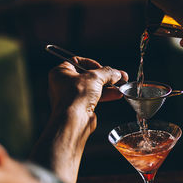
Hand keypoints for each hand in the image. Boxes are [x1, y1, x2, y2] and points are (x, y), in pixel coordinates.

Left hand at [32, 57, 127, 182]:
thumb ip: (107, 73)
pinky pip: (94, 97)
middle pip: (88, 75)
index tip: (103, 68)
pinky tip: (117, 94)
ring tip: (121, 85)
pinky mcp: (79, 107)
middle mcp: (63, 84)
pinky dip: (105, 95)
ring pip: (92, 87)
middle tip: (118, 76)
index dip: (92, 63)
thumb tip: (116, 73)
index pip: (77, 61)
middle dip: (105, 76)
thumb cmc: (75, 97)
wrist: (74, 121)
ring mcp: (71, 96)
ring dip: (108, 86)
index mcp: (61, 72)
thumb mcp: (95, 77)